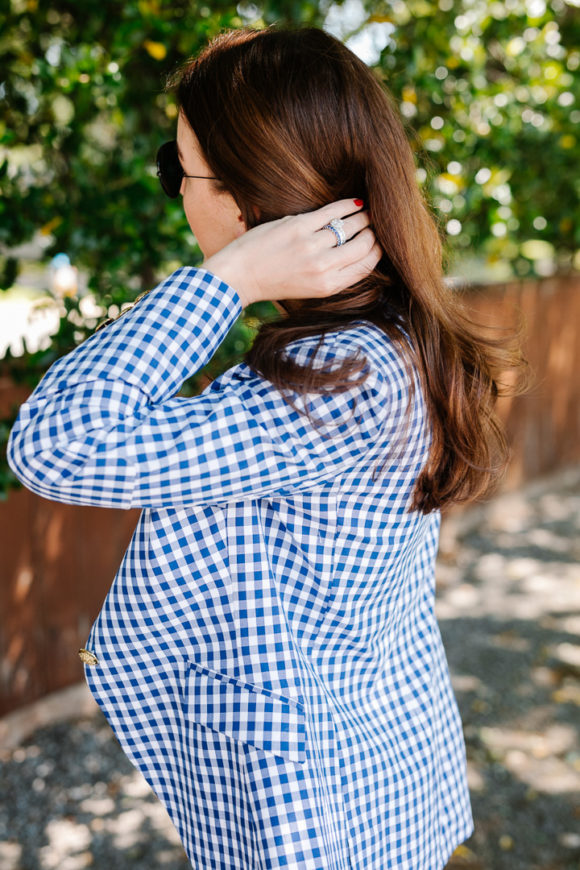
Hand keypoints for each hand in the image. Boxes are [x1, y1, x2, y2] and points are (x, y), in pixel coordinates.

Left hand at [201, 199, 382, 308]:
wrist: (240, 276)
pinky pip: (333, 211)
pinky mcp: (299, 226)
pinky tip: (355, 202)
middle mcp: (323, 268)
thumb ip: (335, 274)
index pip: (367, 265)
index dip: (377, 251)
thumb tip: (361, 254)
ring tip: (366, 212)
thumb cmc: (274, 282)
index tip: (378, 241)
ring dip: (364, 216)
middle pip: (365, 245)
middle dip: (374, 233)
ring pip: (352, 225)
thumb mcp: (310, 289)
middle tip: (374, 225)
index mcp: (328, 286)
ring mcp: (311, 246)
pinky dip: (348, 204)